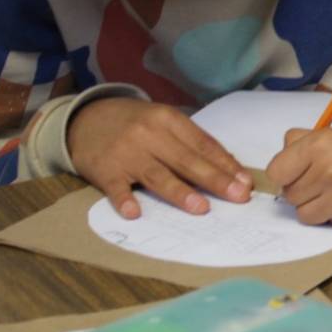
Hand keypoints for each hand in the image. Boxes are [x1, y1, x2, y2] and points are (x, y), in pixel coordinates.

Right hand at [67, 97, 252, 219]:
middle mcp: (148, 134)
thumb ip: (192, 142)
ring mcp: (126, 152)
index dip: (226, 164)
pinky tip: (135, 212)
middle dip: (215, 179)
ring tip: (202, 208)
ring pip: (158, 175)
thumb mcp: (164, 122)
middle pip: (186, 160)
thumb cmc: (135, 124)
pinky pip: (116, 187)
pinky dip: (124, 200)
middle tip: (238, 196)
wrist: (85, 118)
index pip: (203, 144)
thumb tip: (230, 168)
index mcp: (168, 119)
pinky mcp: (104, 169)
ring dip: (180, 192)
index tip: (245, 182)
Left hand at [266, 121, 331, 228]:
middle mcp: (328, 172)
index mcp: (320, 146)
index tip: (297, 173)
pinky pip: (329, 223)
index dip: (286, 174)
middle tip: (325, 181)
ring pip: (305, 215)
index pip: (276, 172)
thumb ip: (304, 143)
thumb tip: (281, 160)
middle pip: (290, 195)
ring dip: (317, 207)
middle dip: (304, 190)